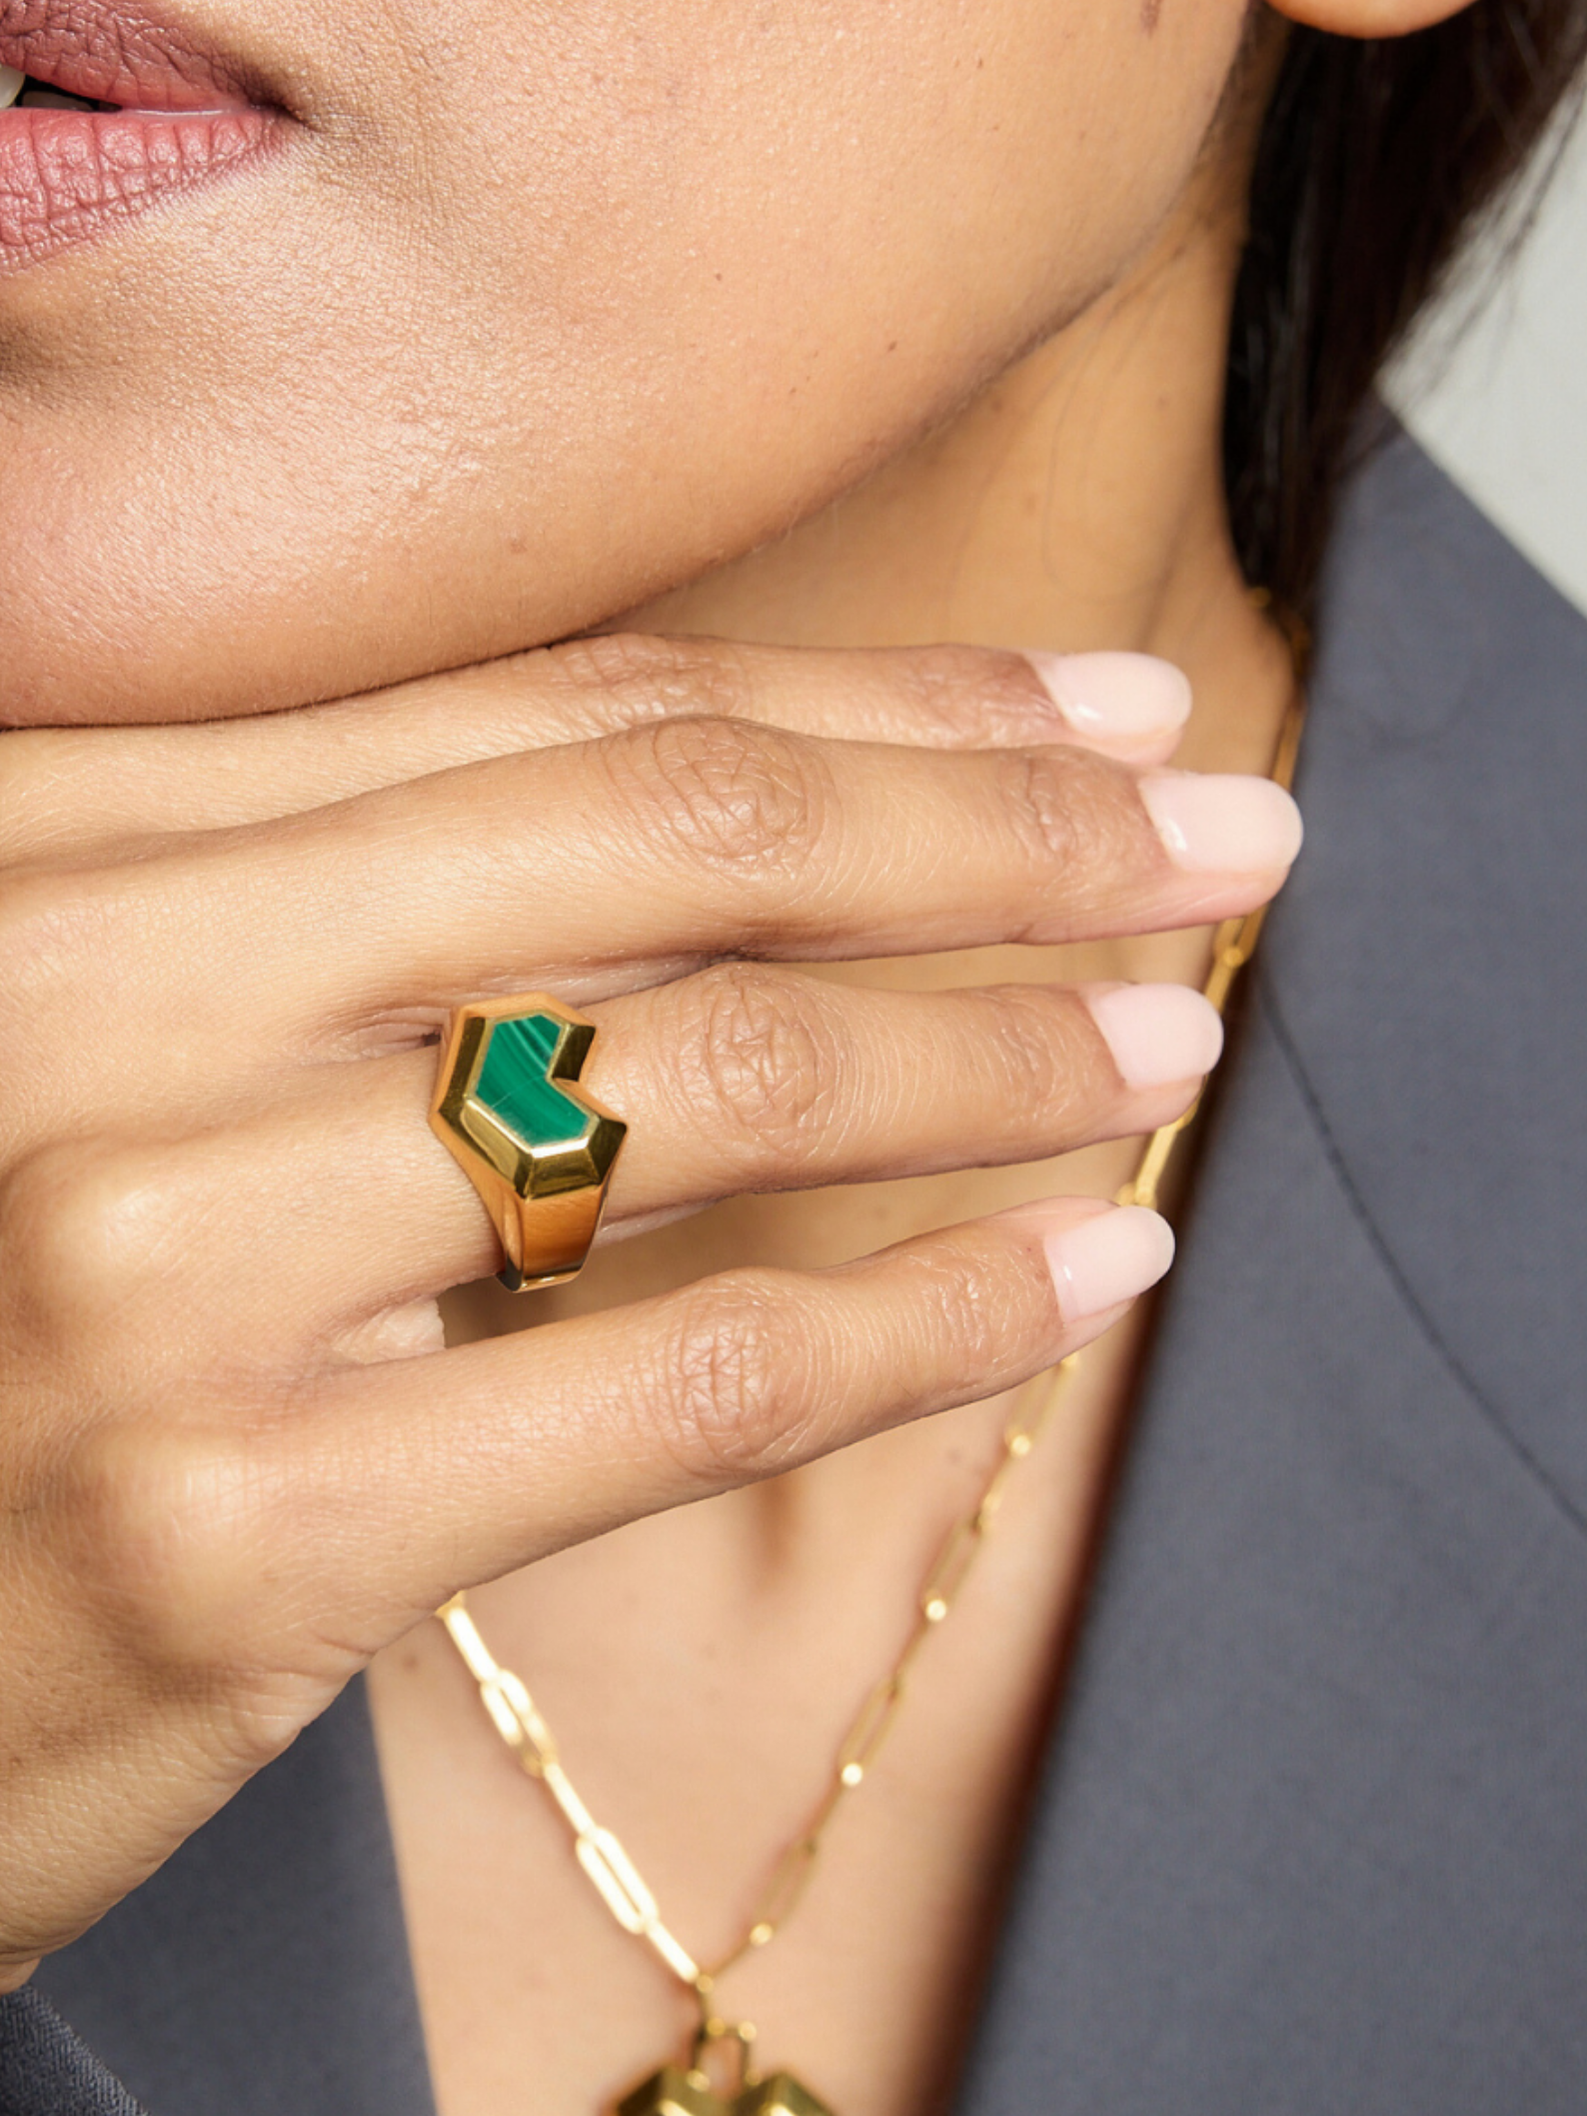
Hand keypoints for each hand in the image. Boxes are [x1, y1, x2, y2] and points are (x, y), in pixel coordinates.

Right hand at [0, 634, 1298, 1983]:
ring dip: (992, 1051)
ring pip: (699, 1083)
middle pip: (671, 847)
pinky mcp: (230, 1527)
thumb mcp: (88, 1037)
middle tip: (1216, 835)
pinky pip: (674, 1382)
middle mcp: (95, 990)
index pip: (561, 721)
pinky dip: (920, 1327)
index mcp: (64, 832)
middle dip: (994, 833)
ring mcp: (153, 1255)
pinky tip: (1082, 1276)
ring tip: (1169, 1037)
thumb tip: (707, 859)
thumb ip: (332, 927)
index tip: (1083, 715)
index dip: (867, 706)